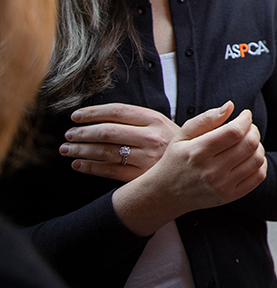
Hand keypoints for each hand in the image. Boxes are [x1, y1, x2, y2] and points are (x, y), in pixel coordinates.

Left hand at [61, 103, 178, 180]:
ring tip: (67, 149)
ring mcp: (145, 158)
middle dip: (83, 133)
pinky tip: (79, 164)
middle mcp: (150, 137)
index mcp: (156, 120)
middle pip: (108, 132)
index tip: (77, 116)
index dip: (93, 112)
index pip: (118, 111)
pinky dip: (90, 167)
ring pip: (105, 152)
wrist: (197, 168)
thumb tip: (103, 116)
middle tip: (69, 134)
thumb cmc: (176, 146)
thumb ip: (139, 120)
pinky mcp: (140, 176)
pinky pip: (109, 170)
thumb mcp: (165, 125)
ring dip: (82, 150)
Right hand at [112, 101, 267, 235]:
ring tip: (248, 141)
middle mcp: (211, 171)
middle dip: (253, 130)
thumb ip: (207, 118)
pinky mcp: (230, 196)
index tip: (245, 115)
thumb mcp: (183, 135)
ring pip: (257, 159)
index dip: (246, 119)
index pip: (234, 132)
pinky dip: (260, 163)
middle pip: (249, 144)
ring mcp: (222, 186)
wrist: (166, 194)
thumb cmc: (176, 159)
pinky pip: (258, 176)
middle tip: (247, 127)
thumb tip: (231, 106)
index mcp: (198, 152)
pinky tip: (250, 157)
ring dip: (258, 145)